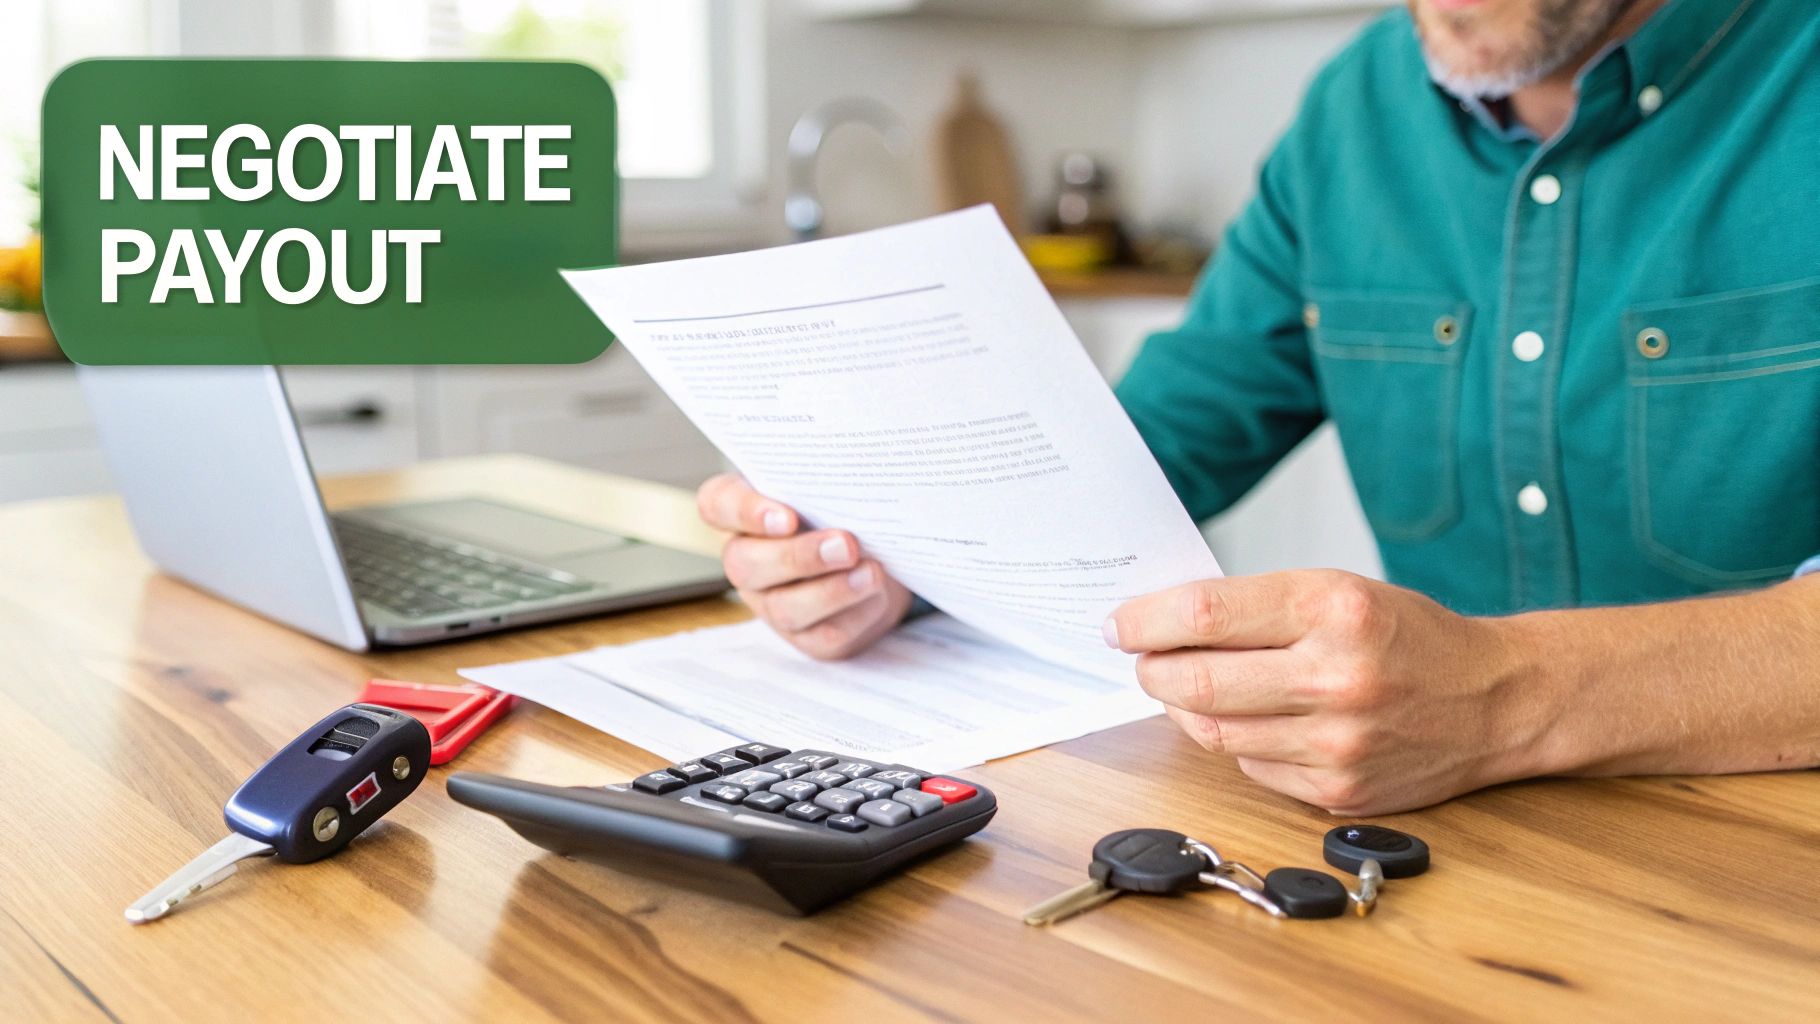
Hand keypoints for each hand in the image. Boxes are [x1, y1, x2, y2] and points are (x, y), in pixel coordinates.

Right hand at [696, 473, 912, 659]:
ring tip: (871, 572)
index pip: (717, 505)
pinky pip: (824, 635)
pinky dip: (855, 612)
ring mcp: (773, 603)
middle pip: (746, 565)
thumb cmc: (841, 509)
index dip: (745, 512)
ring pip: (786, 608)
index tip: (787, 516)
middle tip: (846, 544)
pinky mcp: (809, 636)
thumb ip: (826, 478)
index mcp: (743, 512)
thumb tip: (855, 468)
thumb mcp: (829, 485)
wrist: (876, 556)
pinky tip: (876, 592)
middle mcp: (748, 560)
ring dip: (832, 591)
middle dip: (799, 557)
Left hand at [1105, 570, 1542, 814]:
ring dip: (1182, 707)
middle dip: (1151, 669)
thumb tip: (1163, 622)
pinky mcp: (1338, 791)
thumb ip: (1257, 607)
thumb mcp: (1340, 592)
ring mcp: (1338, 742)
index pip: (1207, 613)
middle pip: (1197, 680)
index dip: (1145, 620)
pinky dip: (1233, 741)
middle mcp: (1336, 676)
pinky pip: (1251, 766)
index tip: (1118, 624)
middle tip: (1140, 658)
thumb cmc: (1409, 637)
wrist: (1498, 700)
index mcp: (1334, 609)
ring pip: (1214, 731)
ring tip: (1183, 686)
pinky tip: (1245, 720)